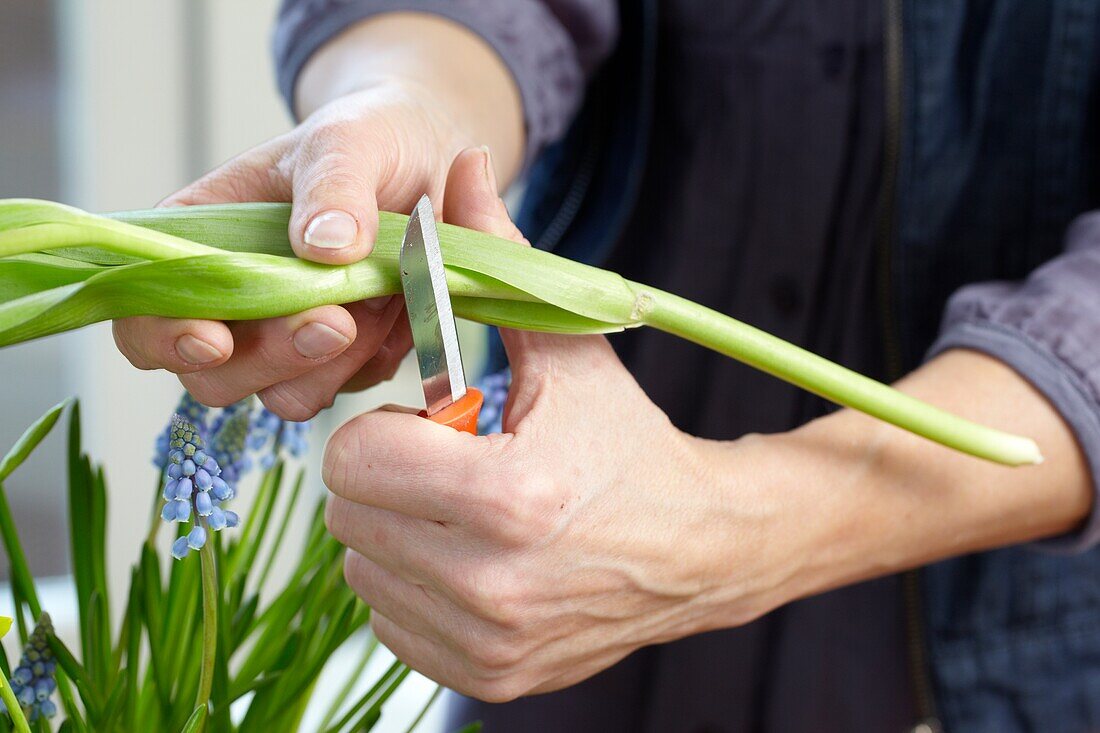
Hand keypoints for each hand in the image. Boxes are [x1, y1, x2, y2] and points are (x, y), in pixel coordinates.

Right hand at [112, 13, 523, 418]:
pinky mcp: (346, 358)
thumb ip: (333, 183)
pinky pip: (354, 386)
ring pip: (286, 396)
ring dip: (332, 366)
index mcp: (201, 241)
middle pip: (214, 376)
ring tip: (382, 304)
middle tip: (337, 323)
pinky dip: (379, 358)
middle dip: (271, 358)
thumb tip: (324, 244)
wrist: (434, 161)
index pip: (144, 309)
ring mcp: (289, 339)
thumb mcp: (350, 139)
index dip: (163, 338)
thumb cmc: (371, 139)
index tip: (214, 340)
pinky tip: (402, 307)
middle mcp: (236, 302)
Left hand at [321, 151, 797, 700]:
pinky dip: (413, 585)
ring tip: (466, 510)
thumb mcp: (571, 350)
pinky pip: (388, 623)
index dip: (387, 429)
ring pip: (361, 569)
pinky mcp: (486, 678)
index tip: (437, 421)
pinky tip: (473, 558)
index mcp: (509, 496)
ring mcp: (487, 643)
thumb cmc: (629, 444)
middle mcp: (492, 585)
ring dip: (396, 532)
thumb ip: (504, 262)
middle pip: (347, 515)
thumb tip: (459, 163)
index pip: (352, 457)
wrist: (702, 552)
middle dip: (386, 476)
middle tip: (450, 461)